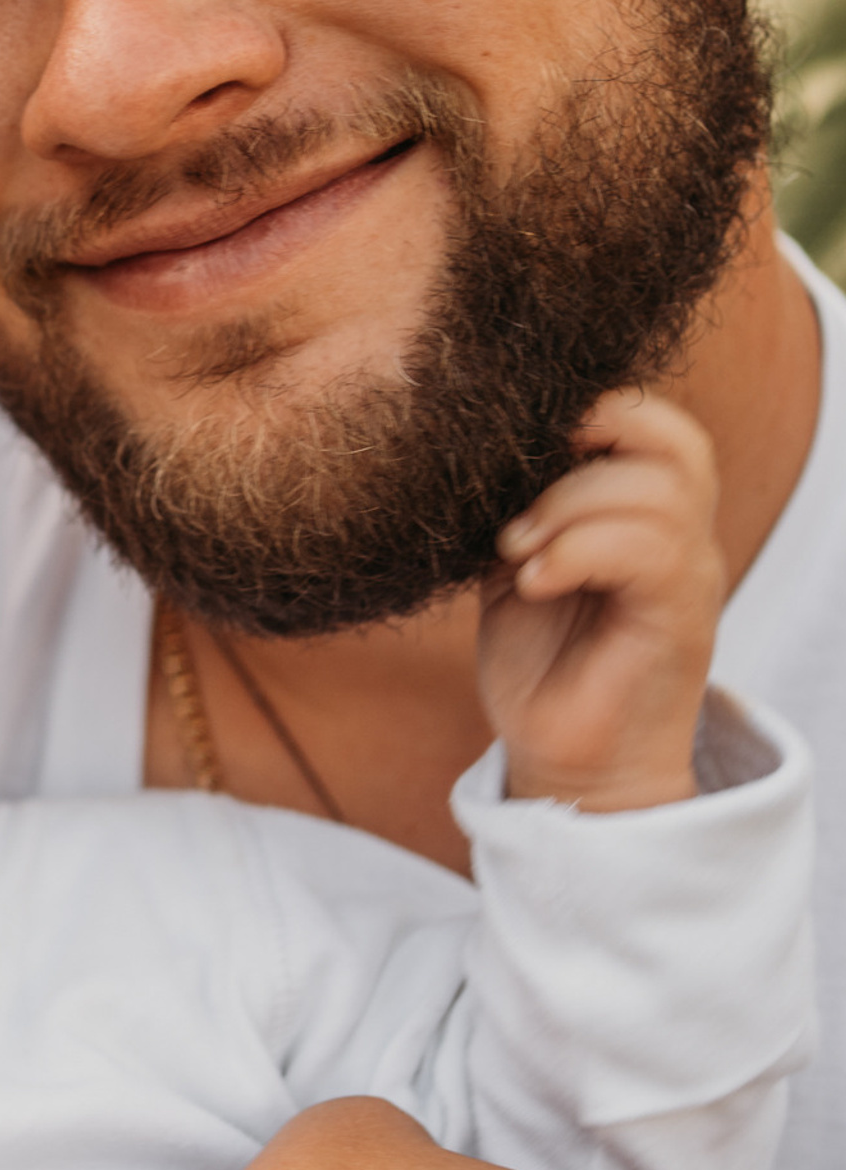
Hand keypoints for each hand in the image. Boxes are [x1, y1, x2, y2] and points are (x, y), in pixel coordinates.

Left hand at [480, 388, 723, 807]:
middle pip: (670, 442)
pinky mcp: (682, 619)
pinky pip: (652, 552)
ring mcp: (690, 576)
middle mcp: (681, 537)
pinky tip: (534, 582)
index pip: (653, 425)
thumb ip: (520, 508)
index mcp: (645, 514)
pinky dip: (580, 551)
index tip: (515, 443)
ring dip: (568, 510)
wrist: (563, 758)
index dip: (592, 410)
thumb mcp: (515, 567)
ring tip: (517, 554)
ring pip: (658, 492)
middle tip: (514, 509)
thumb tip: (480, 451)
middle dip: (580, 450)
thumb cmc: (540, 664)